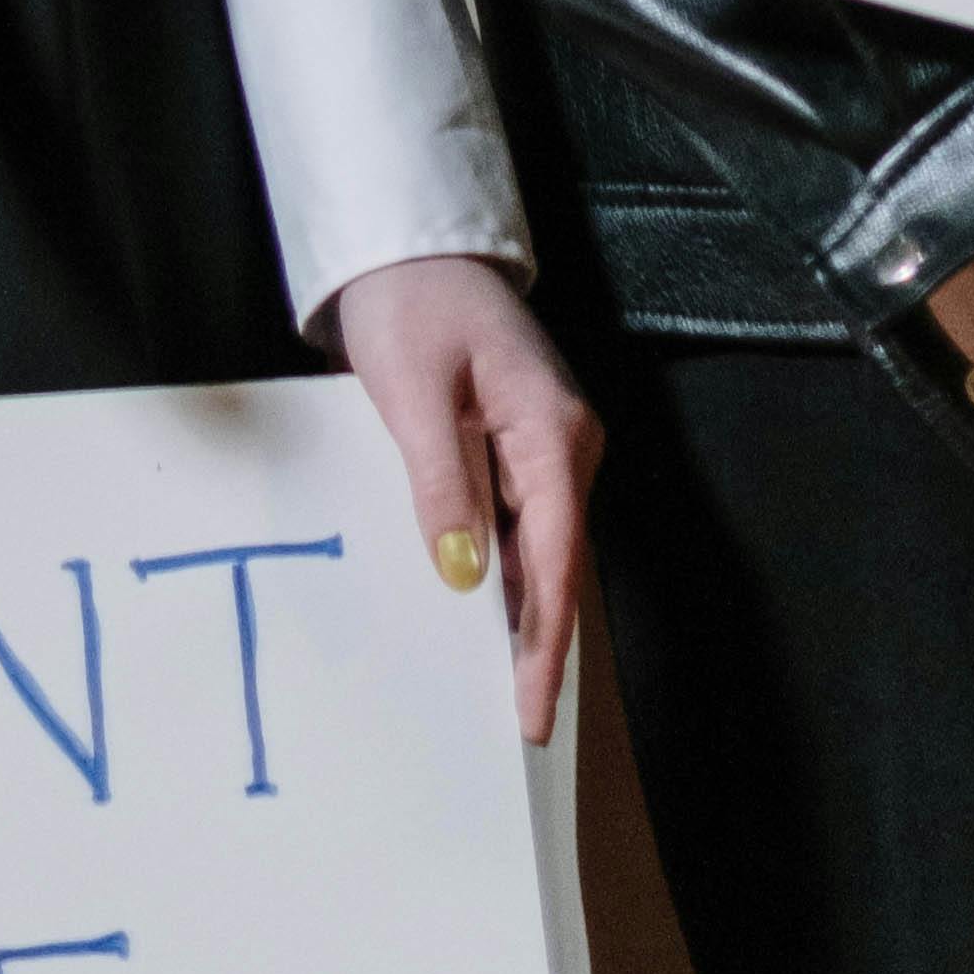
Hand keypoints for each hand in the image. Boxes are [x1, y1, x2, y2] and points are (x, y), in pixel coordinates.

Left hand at [328, 253, 600, 745]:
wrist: (408, 243)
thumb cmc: (411, 302)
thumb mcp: (415, 390)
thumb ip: (440, 480)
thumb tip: (465, 576)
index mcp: (554, 432)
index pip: (555, 559)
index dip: (545, 644)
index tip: (534, 716)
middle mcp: (565, 445)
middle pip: (555, 565)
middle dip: (538, 645)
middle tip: (516, 730)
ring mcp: (545, 446)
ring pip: (538, 551)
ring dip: (518, 618)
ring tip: (494, 697)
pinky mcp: (517, 444)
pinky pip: (515, 526)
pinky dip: (501, 576)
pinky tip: (475, 619)